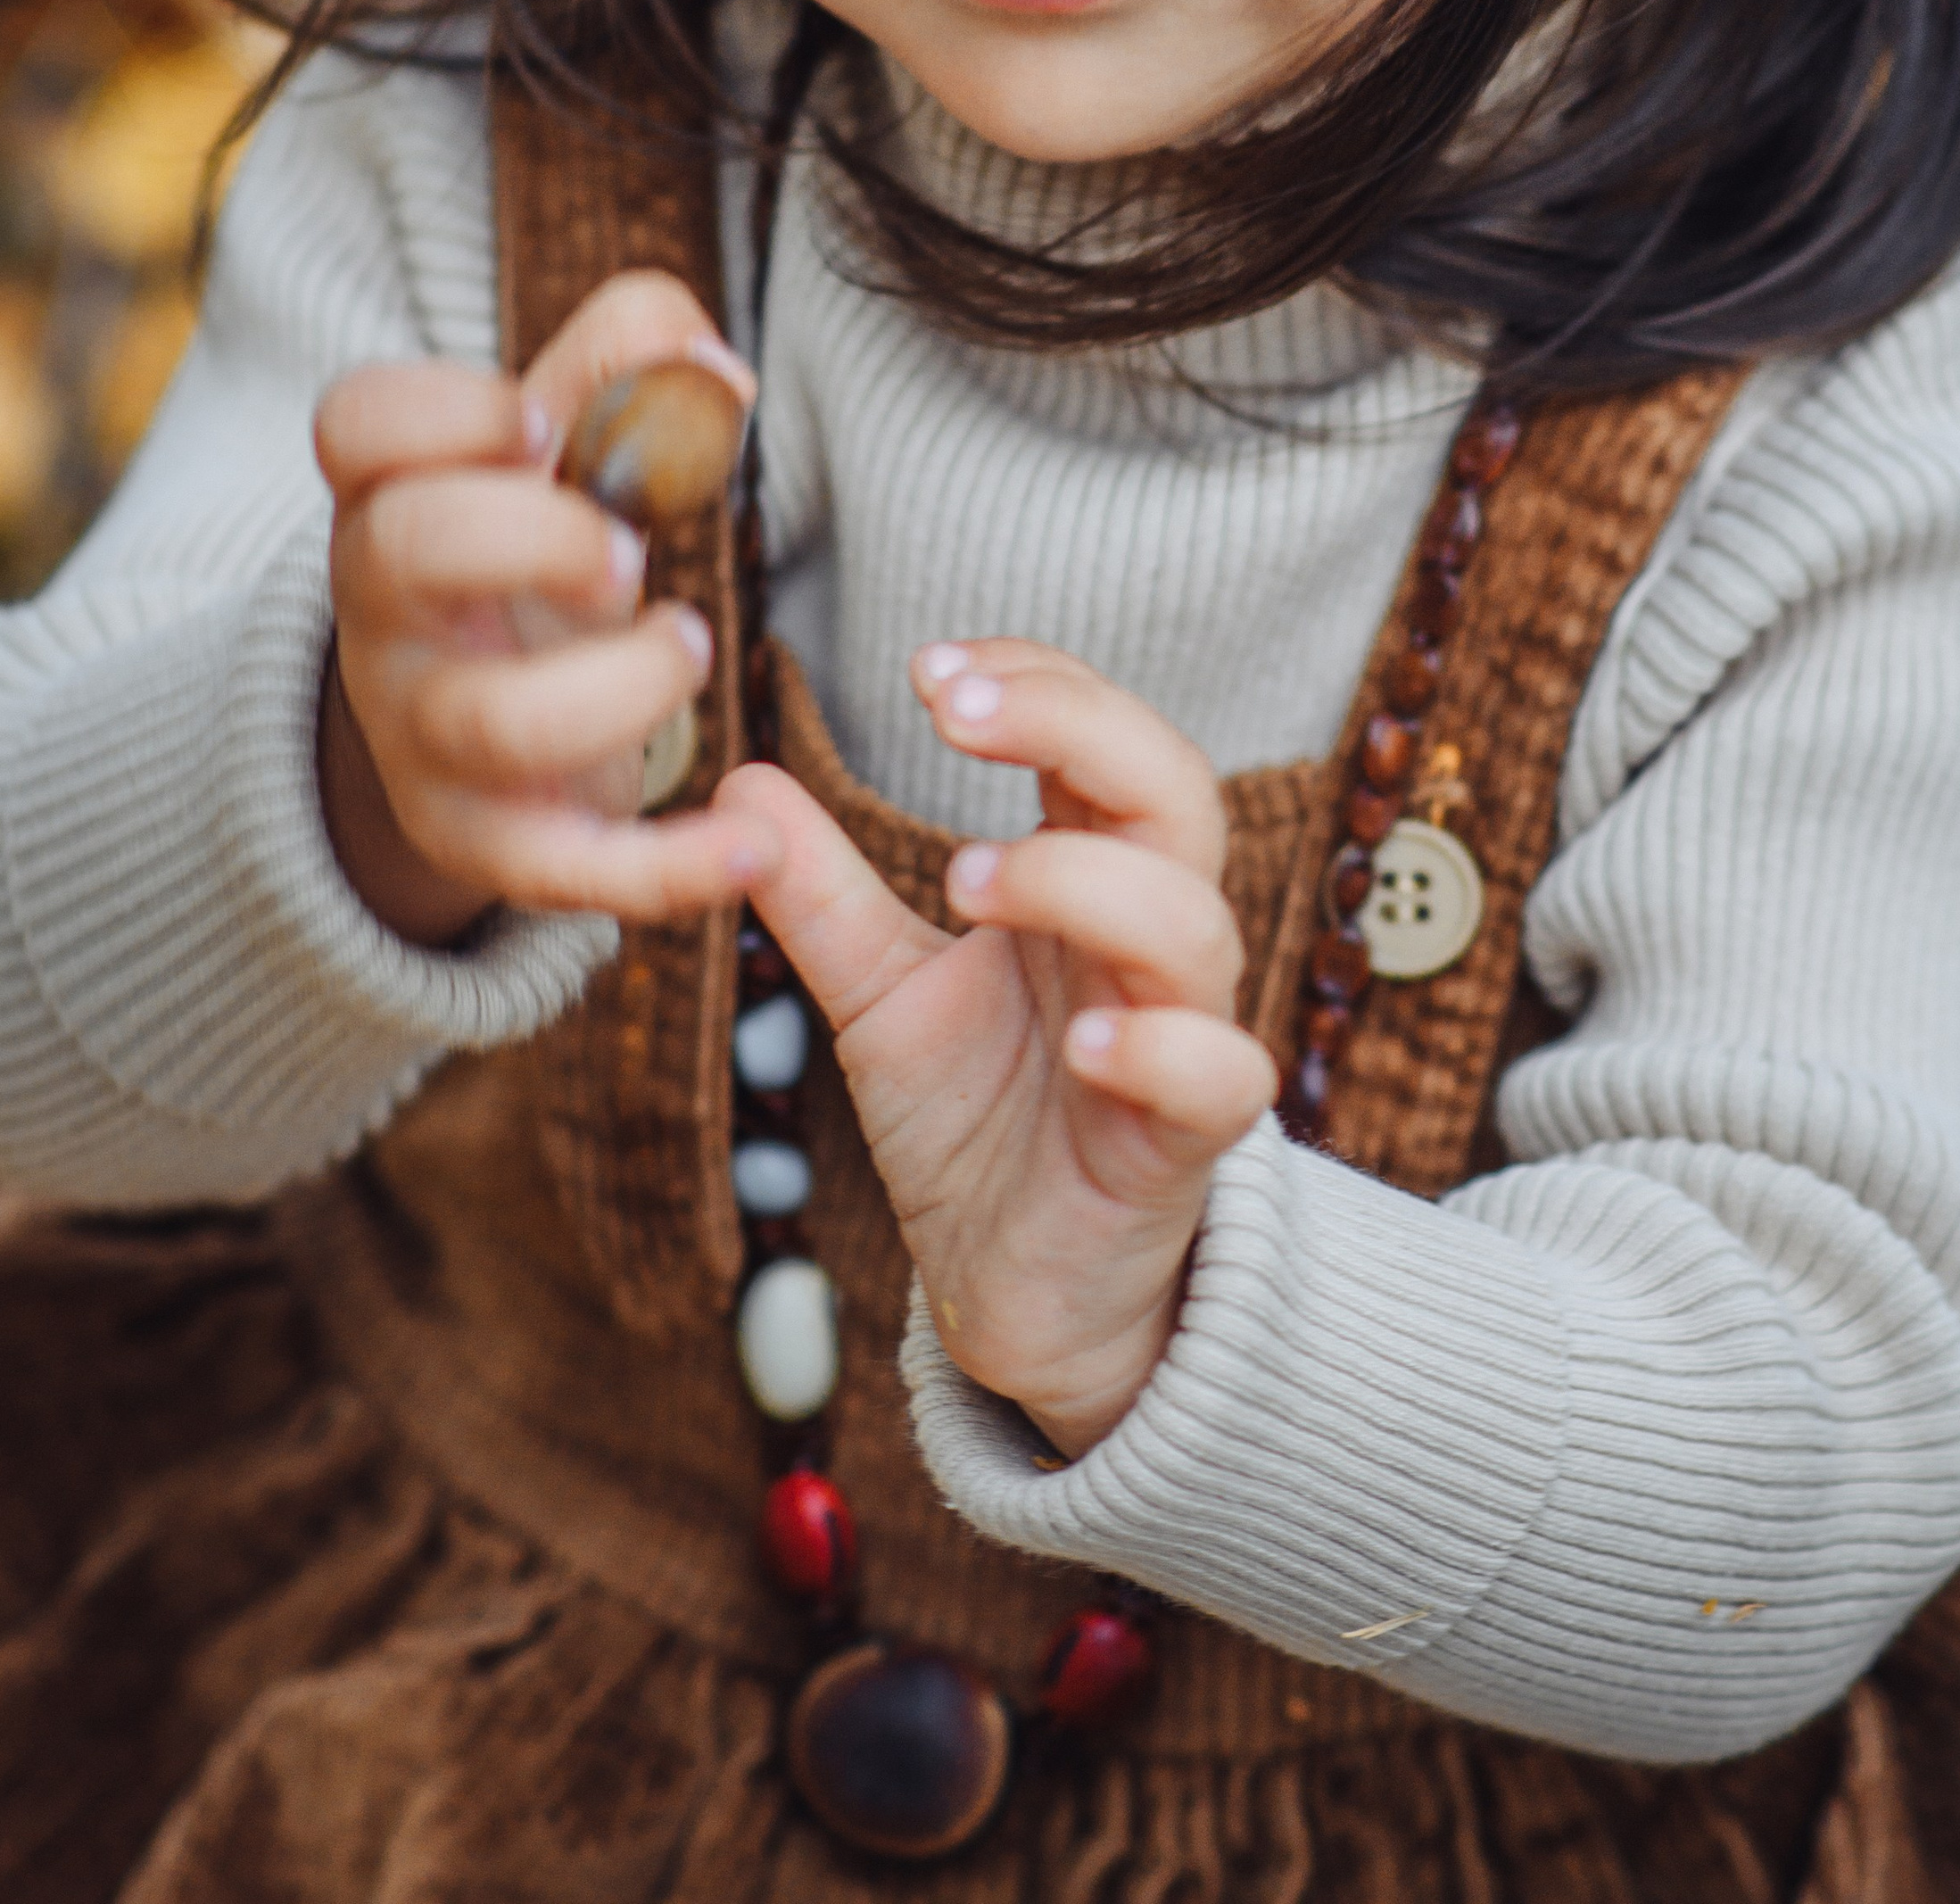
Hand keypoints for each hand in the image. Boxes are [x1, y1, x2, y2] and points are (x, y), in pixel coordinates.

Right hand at [315, 272, 778, 945]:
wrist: (478, 723)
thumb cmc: (536, 547)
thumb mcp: (566, 446)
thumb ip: (632, 362)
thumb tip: (713, 374)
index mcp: (396, 488)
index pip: (357, 422)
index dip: (448, 410)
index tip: (542, 423)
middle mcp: (386, 609)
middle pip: (406, 547)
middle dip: (538, 534)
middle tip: (632, 552)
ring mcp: (424, 732)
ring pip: (490, 720)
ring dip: (621, 685)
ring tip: (687, 647)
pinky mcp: (487, 839)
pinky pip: (558, 871)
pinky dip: (664, 867)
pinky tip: (750, 847)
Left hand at [721, 644, 1277, 1459]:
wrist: (1017, 1292)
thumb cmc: (975, 1124)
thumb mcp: (881, 997)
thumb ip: (823, 896)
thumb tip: (741, 780)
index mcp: (1090, 883)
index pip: (1104, 739)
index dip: (1038, 683)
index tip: (927, 668)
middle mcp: (1148, 943)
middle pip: (1175, 790)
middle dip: (1077, 728)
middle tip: (955, 716)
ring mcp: (1181, 1036)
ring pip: (1193, 924)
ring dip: (1085, 881)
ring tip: (970, 878)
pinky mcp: (1186, 1148)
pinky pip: (1218, 1076)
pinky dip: (1158, 1047)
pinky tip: (1079, 1044)